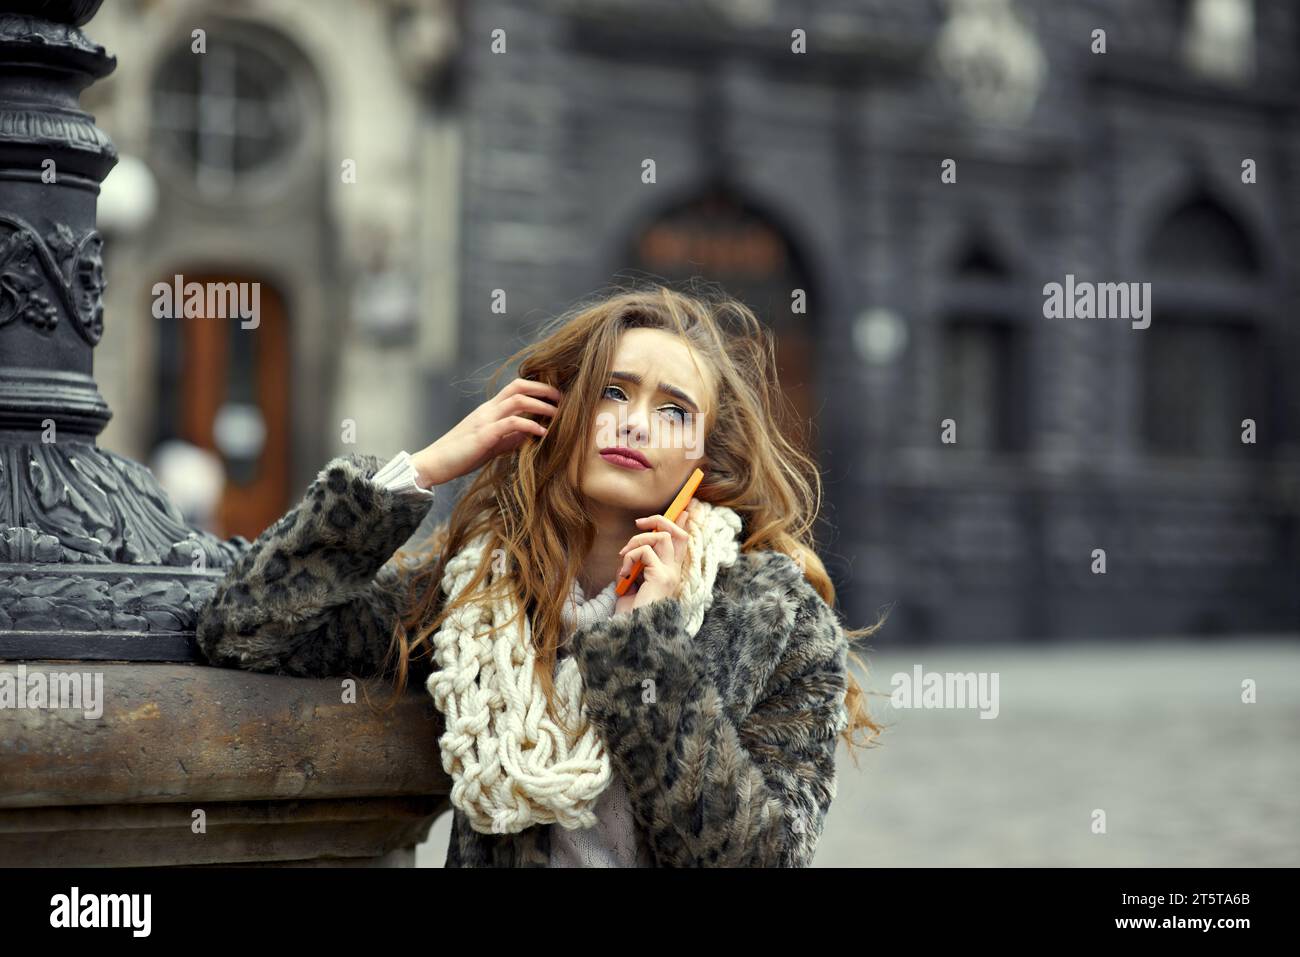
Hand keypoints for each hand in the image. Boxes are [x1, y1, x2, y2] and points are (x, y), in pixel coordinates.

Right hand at [409, 377, 560, 487]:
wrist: (433, 464)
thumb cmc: (461, 455)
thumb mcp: (490, 444)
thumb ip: (509, 437)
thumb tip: (531, 435)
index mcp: (489, 410)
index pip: (516, 388)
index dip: (538, 388)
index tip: (556, 398)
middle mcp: (487, 410)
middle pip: (519, 386)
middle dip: (544, 389)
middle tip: (563, 399)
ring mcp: (484, 420)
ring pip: (517, 400)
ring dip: (541, 406)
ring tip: (558, 415)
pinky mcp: (483, 435)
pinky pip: (511, 423)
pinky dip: (530, 426)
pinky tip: (542, 434)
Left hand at [613, 509, 693, 614]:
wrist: (630, 632)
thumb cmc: (630, 612)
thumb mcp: (633, 582)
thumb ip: (636, 565)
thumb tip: (631, 549)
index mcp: (670, 573)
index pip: (682, 543)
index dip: (681, 524)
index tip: (682, 509)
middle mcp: (675, 572)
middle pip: (677, 533)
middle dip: (659, 521)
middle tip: (639, 523)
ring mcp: (670, 574)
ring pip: (662, 537)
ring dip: (637, 542)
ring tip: (624, 558)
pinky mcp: (661, 576)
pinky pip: (645, 552)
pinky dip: (630, 557)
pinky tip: (624, 575)